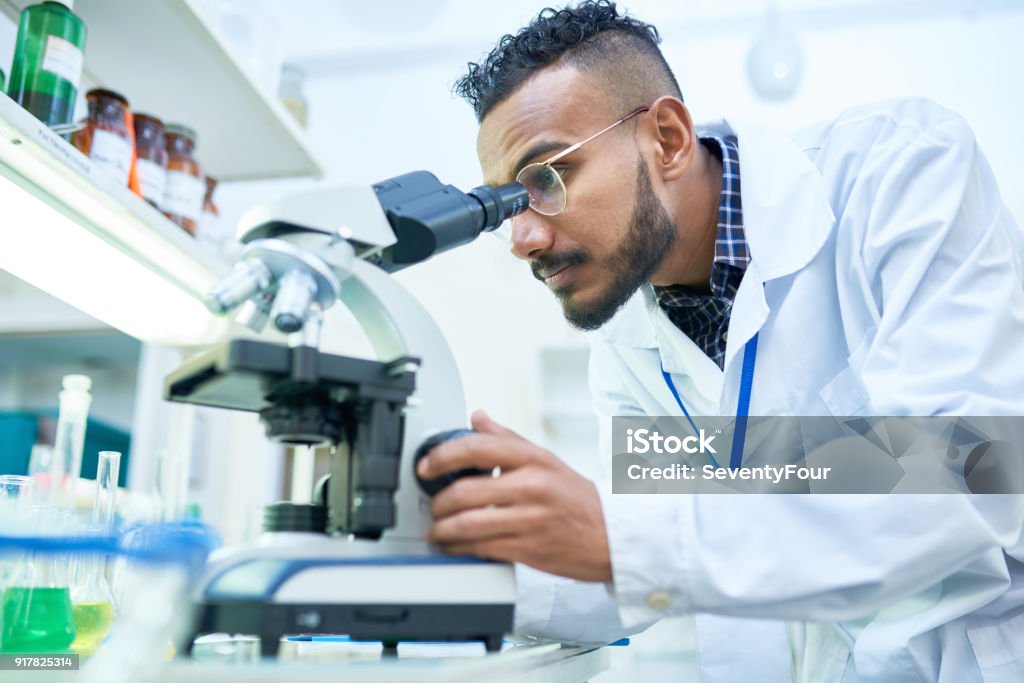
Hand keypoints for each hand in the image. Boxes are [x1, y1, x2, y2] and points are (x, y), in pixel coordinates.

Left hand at [418, 410, 611, 581]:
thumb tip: (477, 418)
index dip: (443, 456)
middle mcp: (531, 486)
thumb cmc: (577, 499)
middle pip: (465, 491)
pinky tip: (452, 545)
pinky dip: (457, 548)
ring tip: (435, 529)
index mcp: (533, 459)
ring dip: (441, 529)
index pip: (477, 447)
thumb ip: (507, 439)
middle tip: (431, 505)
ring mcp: (529, 519)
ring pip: (468, 524)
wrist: (612, 536)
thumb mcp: (545, 460)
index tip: (426, 466)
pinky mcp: (528, 549)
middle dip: (437, 503)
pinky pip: (481, 548)